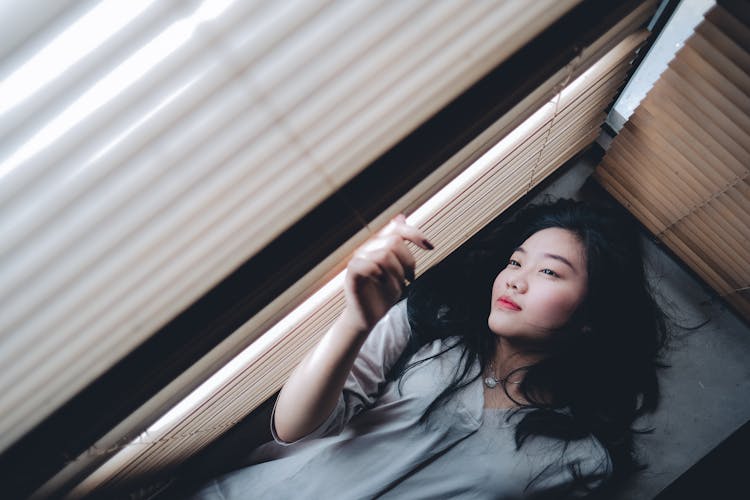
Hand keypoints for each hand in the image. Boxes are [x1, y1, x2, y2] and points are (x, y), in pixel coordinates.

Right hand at [341, 214, 433, 331]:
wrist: (369, 317)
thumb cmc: (383, 293)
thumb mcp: (398, 269)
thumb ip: (399, 244)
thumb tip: (400, 216)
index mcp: (378, 244)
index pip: (397, 229)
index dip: (415, 234)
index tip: (430, 247)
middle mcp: (366, 248)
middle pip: (394, 242)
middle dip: (408, 262)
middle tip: (409, 278)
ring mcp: (358, 260)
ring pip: (384, 255)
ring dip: (397, 273)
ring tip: (397, 285)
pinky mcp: (352, 274)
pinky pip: (366, 265)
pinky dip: (379, 274)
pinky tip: (382, 281)